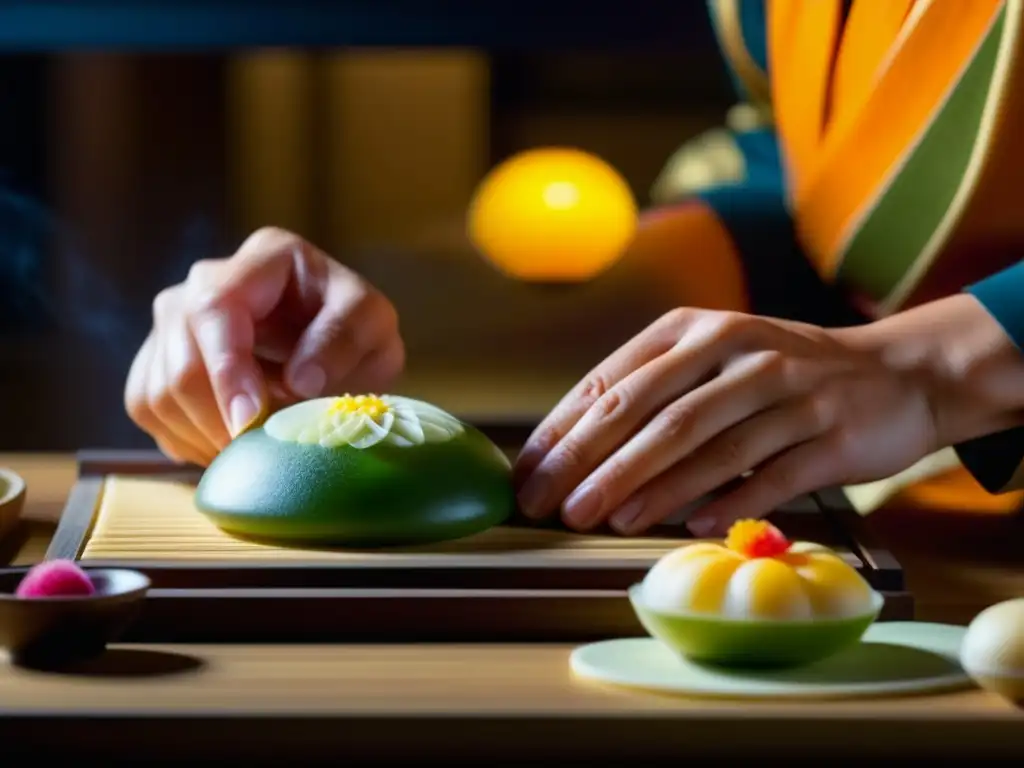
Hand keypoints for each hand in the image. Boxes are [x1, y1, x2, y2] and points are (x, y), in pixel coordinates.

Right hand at [124, 227, 404, 464]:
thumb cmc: (354, 331)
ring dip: (207, 436)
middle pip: (182, 361)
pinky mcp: (156, 362)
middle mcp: (203, 282)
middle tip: (260, 453)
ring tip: (255, 447)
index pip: (216, 309)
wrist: (335, 347)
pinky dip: (189, 442)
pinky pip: (150, 411)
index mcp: (264, 257)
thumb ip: (345, 339)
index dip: (227, 369)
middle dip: (219, 419)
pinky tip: (230, 443)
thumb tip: (299, 380)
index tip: (249, 419)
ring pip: (159, 394)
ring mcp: (171, 321)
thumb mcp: (373, 325)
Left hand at [513, 307, 942, 536]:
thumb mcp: (712, 359)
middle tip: (554, 506)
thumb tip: (573, 456)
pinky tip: (693, 526)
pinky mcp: (831, 434)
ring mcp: (789, 390)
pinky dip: (731, 500)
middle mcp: (738, 351)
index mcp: (694, 330)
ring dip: (652, 486)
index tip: (529, 474)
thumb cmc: (779, 375)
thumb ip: (652, 394)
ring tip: (606, 517)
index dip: (565, 431)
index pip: (613, 381)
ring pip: (708, 444)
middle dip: (595, 463)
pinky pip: (772, 474)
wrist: (895, 372)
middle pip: (654, 412)